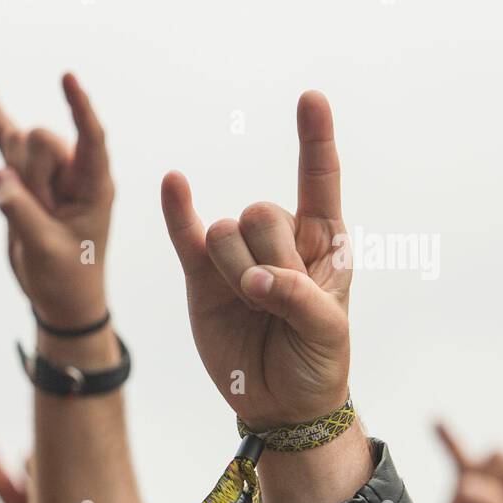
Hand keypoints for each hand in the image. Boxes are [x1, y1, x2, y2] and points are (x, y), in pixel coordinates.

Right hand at [0, 72, 112, 328]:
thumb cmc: (67, 277)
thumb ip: (22, 213)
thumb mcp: (47, 250)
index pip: (92, 137)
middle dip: (31, 176)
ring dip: (16, 181)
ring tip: (34, 215)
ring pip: (18, 149)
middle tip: (43, 217)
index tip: (67, 78)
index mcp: (96, 185)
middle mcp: (74, 169)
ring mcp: (47, 170)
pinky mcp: (21, 176)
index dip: (80, 108)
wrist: (60, 299)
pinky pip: (4, 136)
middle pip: (42, 142)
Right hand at [161, 92, 350, 428]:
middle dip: (270, 257)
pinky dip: (178, 210)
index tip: (310, 99)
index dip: (314, 139)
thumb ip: (298, 298)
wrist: (278, 403)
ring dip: (236, 270)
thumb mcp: (328, 331)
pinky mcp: (201, 277)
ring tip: (249, 305)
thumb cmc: (317, 362)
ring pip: (226, 231)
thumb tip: (253, 281)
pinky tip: (174, 183)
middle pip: (264, 212)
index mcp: (324, 242)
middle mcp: (279, 240)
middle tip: (276, 300)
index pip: (319, 179)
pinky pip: (186, 235)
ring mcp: (236, 257)